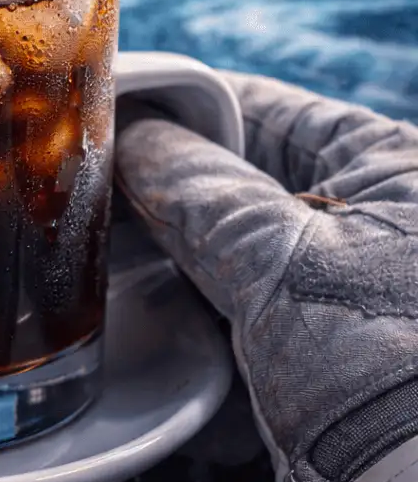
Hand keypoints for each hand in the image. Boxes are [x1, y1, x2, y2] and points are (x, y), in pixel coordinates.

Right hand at [115, 72, 417, 481]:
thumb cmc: (388, 373)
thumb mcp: (277, 263)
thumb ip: (193, 191)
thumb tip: (125, 136)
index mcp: (386, 168)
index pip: (263, 109)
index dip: (181, 108)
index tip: (110, 114)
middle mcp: (372, 217)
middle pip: (241, 180)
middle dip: (168, 194)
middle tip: (93, 196)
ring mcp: (343, 285)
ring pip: (230, 249)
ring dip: (173, 264)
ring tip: (108, 264)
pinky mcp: (318, 348)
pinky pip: (237, 309)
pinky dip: (195, 320)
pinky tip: (152, 329)